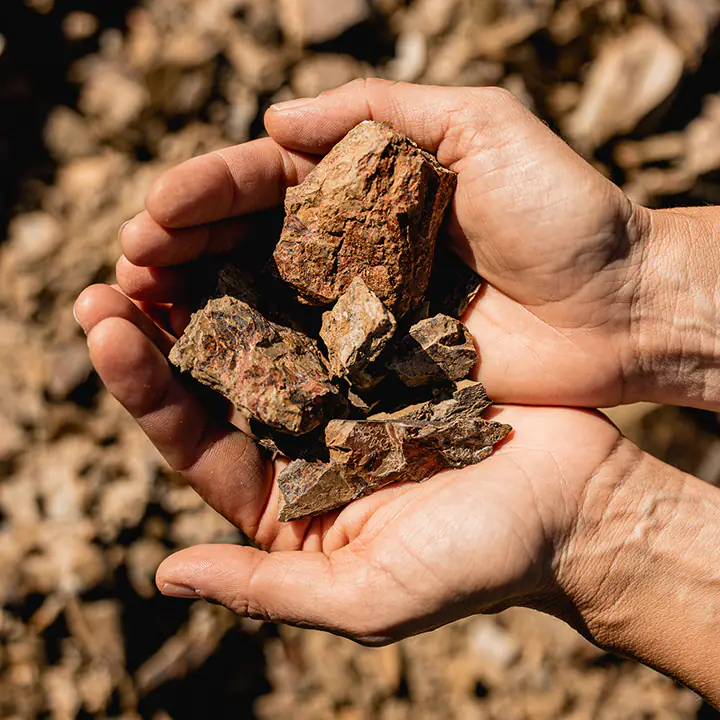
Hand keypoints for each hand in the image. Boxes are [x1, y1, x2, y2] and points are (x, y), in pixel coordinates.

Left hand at [74, 283, 622, 639]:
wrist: (581, 507)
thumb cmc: (482, 562)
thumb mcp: (368, 596)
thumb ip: (266, 588)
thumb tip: (167, 575)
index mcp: (290, 500)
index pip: (198, 441)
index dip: (146, 388)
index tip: (104, 330)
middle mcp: (309, 439)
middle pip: (219, 379)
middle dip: (163, 325)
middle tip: (115, 265)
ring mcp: (351, 389)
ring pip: (268, 331)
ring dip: (218, 283)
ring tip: (169, 231)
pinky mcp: (394, 350)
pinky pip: (334, 304)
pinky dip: (298, 269)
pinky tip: (263, 227)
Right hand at [114, 79, 652, 408]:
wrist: (619, 307)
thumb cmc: (562, 213)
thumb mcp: (479, 126)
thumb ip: (377, 111)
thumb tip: (271, 120)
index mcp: (367, 189)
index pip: (267, 183)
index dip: (207, 193)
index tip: (156, 211)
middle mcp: (351, 251)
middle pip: (247, 243)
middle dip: (181, 248)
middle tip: (125, 264)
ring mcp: (360, 313)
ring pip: (262, 301)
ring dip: (196, 303)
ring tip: (136, 307)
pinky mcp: (378, 367)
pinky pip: (304, 360)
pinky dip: (250, 358)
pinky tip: (200, 359)